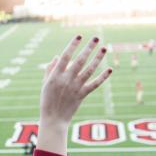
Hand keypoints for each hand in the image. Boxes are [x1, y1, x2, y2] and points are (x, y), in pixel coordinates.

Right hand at [39, 36, 110, 154]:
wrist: (53, 119)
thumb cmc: (47, 101)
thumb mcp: (45, 84)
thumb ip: (50, 69)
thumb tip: (58, 56)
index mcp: (56, 75)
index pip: (66, 56)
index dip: (73, 45)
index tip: (79, 35)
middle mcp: (67, 79)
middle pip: (80, 60)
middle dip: (89, 47)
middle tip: (97, 37)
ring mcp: (75, 87)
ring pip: (89, 70)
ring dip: (98, 58)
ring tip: (105, 48)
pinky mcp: (82, 95)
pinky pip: (94, 84)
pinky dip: (103, 77)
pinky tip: (110, 69)